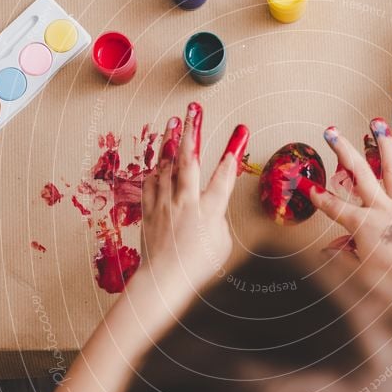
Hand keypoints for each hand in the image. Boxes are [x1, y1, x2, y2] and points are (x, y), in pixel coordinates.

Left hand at [138, 103, 249, 292]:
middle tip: (195, 111)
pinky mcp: (150, 210)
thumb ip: (219, 219)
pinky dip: (156, 169)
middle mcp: (186, 202)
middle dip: (193, 131)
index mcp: (210, 211)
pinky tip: (158, 159)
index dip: (234, 152)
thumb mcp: (222, 244)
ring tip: (174, 122)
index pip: (224, 176)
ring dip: (171, 142)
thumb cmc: (196, 267)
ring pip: (167, 166)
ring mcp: (165, 204)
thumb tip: (213, 206)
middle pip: (190, 160)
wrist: (164, 280)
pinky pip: (151, 182)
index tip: (241, 131)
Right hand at [309, 118, 391, 278]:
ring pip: (391, 169)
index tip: (304, 183)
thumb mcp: (361, 273)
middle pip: (359, 173)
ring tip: (376, 123)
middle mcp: (381, 208)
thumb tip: (327, 252)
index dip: (317, 195)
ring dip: (383, 144)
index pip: (333, 207)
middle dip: (343, 150)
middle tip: (332, 132)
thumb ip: (343, 258)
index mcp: (362, 225)